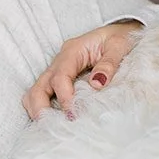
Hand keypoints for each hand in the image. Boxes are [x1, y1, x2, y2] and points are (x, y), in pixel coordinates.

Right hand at [22, 21, 143, 119]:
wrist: (121, 31)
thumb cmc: (120, 36)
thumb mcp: (119, 45)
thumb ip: (108, 63)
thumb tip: (97, 84)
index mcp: (73, 50)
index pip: (60, 77)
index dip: (64, 98)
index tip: (74, 115)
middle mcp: (61, 61)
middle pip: (39, 87)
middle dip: (40, 109)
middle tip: (54, 127)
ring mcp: (59, 70)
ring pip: (37, 92)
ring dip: (40, 110)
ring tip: (53, 127)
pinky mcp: (61, 79)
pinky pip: (46, 94)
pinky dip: (45, 108)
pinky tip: (57, 120)